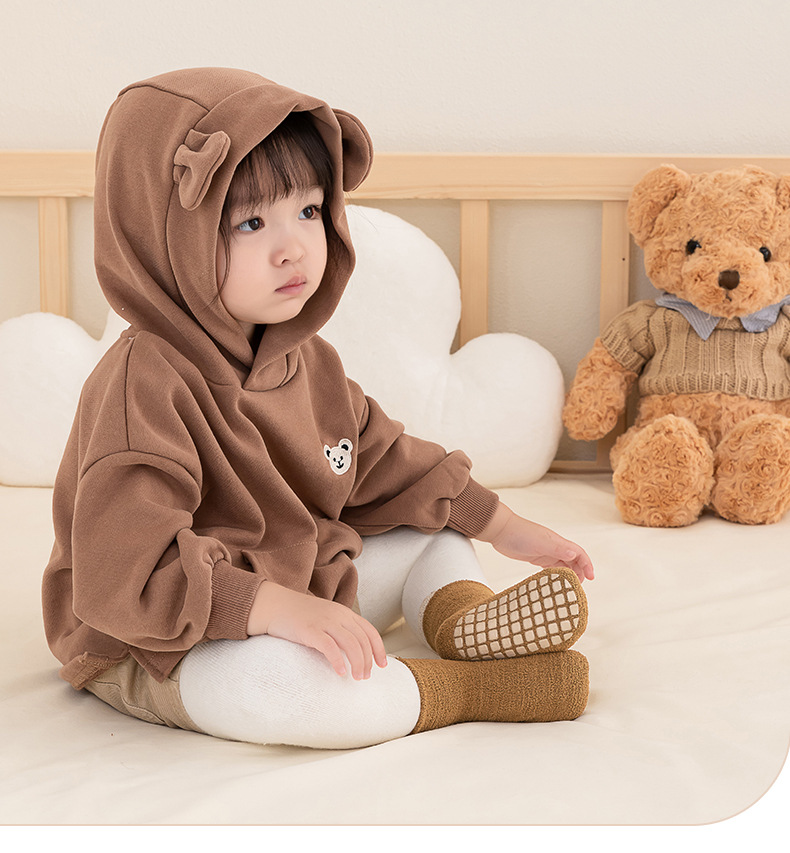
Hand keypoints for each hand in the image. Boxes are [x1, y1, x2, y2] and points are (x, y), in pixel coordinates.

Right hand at [246, 582, 387, 678]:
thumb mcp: (326, 617)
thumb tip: (354, 651)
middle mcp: (338, 615)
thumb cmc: (300, 615)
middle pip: (362, 640)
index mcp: (344, 612)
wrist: (275, 605)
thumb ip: (340, 629)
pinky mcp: (310, 630)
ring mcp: (324, 622)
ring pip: (351, 644)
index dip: (379, 649)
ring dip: (357, 663)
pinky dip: (338, 660)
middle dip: (367, 661)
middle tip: (365, 677)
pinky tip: (340, 672)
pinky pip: (329, 647)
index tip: (383, 665)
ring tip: (356, 678)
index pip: (370, 631)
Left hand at [477, 503, 594, 581]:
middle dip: (579, 572)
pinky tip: (555, 582)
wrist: (500, 530)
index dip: (587, 564)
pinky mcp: (535, 557)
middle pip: (573, 560)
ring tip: (569, 587)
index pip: (579, 553)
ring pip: (562, 564)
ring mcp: (545, 551)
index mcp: (557, 542)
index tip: (591, 577)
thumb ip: (557, 548)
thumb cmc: (519, 533)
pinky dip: (555, 574)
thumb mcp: (540, 542)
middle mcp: (554, 546)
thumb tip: (574, 553)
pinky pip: (550, 567)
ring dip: (568, 574)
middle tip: (578, 587)